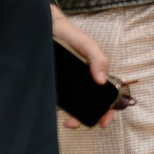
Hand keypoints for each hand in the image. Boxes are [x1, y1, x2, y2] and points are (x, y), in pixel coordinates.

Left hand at [50, 6, 116, 129]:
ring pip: (74, 105)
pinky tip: (55, 111)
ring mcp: (68, 85)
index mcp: (96, 75)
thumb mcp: (88, 46)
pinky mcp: (53, 85)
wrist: (45, 29)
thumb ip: (98, 60)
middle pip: (90, 105)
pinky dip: (58, 108)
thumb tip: (102, 81)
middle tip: (74, 124)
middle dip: (86, 118)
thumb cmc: (70, 36)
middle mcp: (83, 82)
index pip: (106, 96)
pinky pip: (58, 99)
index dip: (107, 111)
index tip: (103, 123)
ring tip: (67, 122)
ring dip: (73, 116)